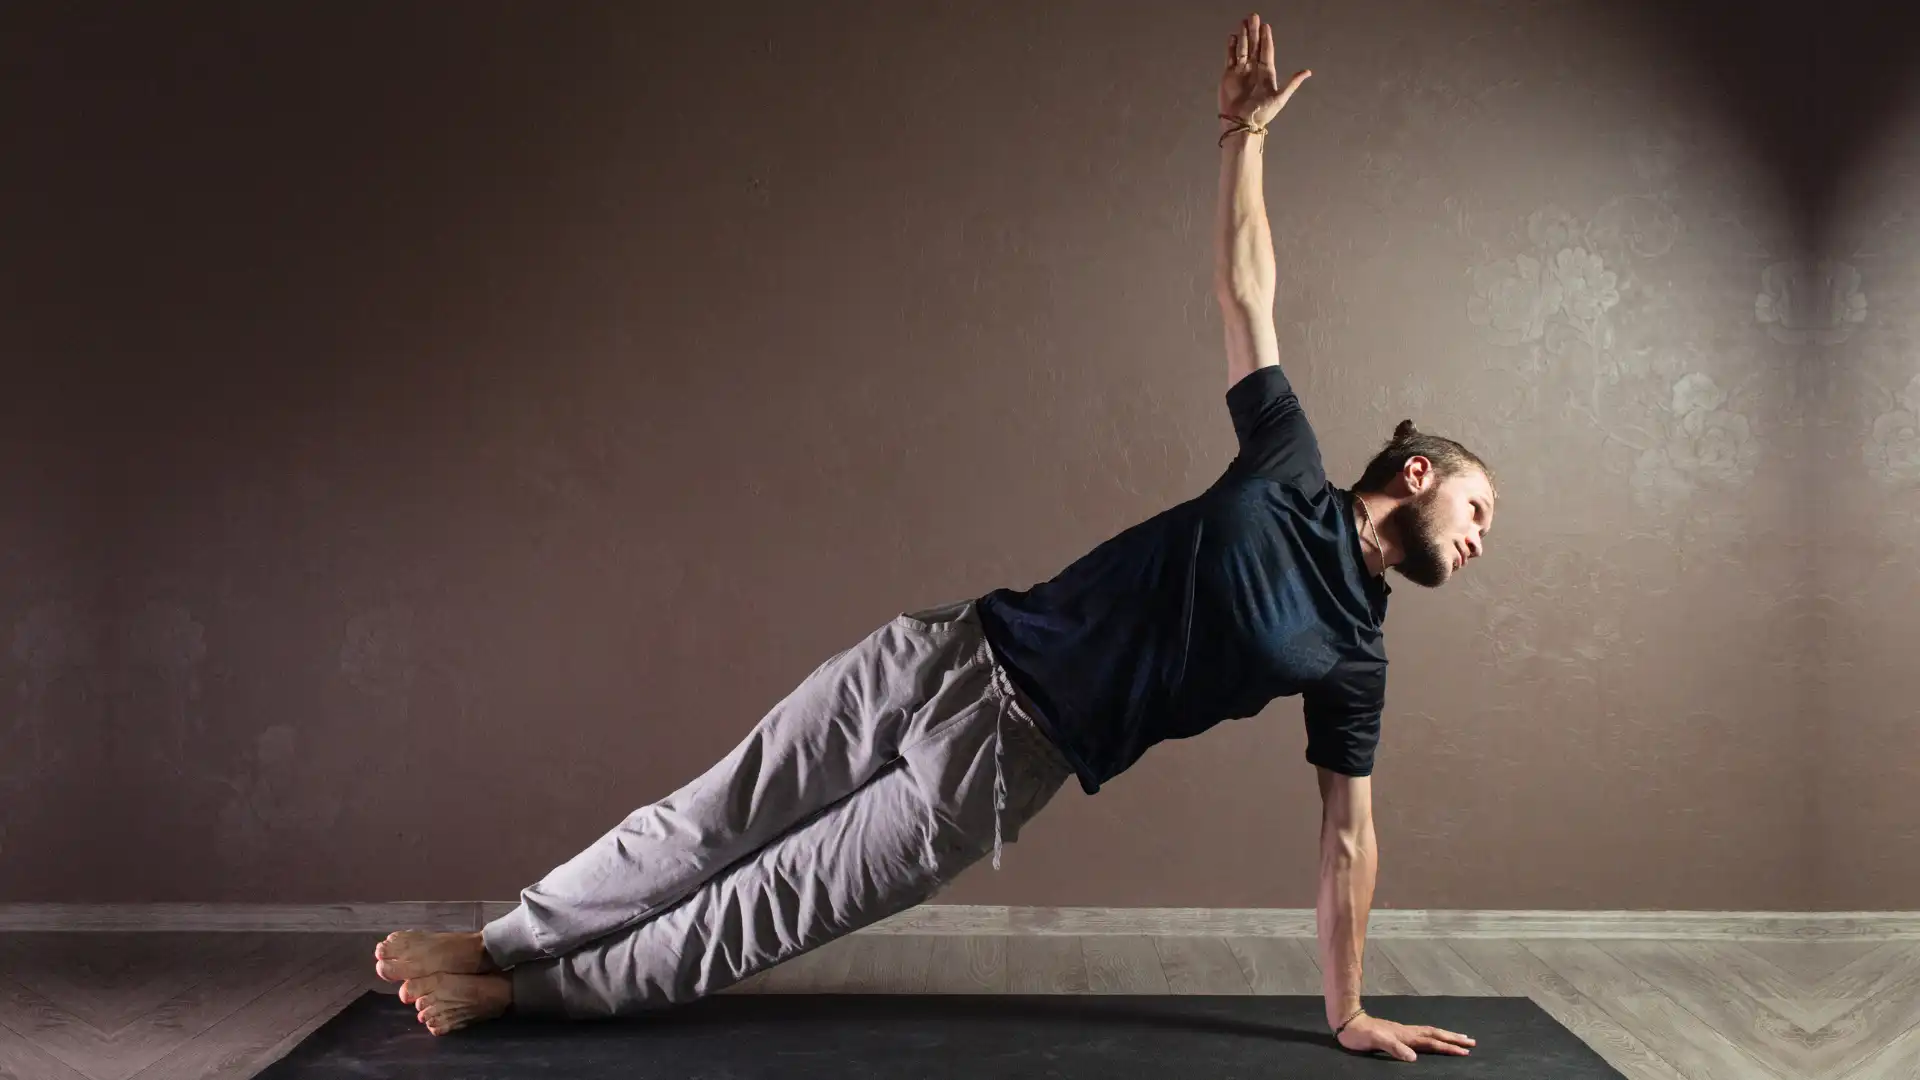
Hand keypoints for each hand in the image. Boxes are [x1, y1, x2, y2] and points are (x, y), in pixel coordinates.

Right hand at [1218, 13, 1309, 129]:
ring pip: (1242, 49)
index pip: (1267, 51)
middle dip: (1253, 32)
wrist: (1241, 123)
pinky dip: (1231, 47)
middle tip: (1253, 17)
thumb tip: (1308, 71)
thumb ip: (1292, 83)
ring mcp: (1241, 71)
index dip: (1266, 38)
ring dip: (1243, 36)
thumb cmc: (1262, 113)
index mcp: (1267, 73)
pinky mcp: (1229, 75)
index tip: (1266, 26)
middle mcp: (1254, 69)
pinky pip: (1230, 58)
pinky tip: (1233, 37)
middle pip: (1254, 46)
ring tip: (1243, 23)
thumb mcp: (1281, 97)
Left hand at [1337, 1013, 1475, 1061]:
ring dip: (1446, 1036)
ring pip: (1430, 1033)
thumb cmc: (1361, 1034)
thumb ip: (1394, 1048)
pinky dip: (1433, 1036)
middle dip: (1454, 1039)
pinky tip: (1433, 1038)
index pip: (1432, 1042)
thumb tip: (1413, 1057)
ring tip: (1459, 1038)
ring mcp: (1403, 1032)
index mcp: (1406, 1036)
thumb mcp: (1376, 1041)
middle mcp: (1407, 1032)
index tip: (1464, 1052)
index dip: (1448, 1047)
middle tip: (1472, 1042)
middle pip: (1436, 1035)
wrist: (1348, 1023)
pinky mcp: (1398, 1033)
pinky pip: (1422, 1034)